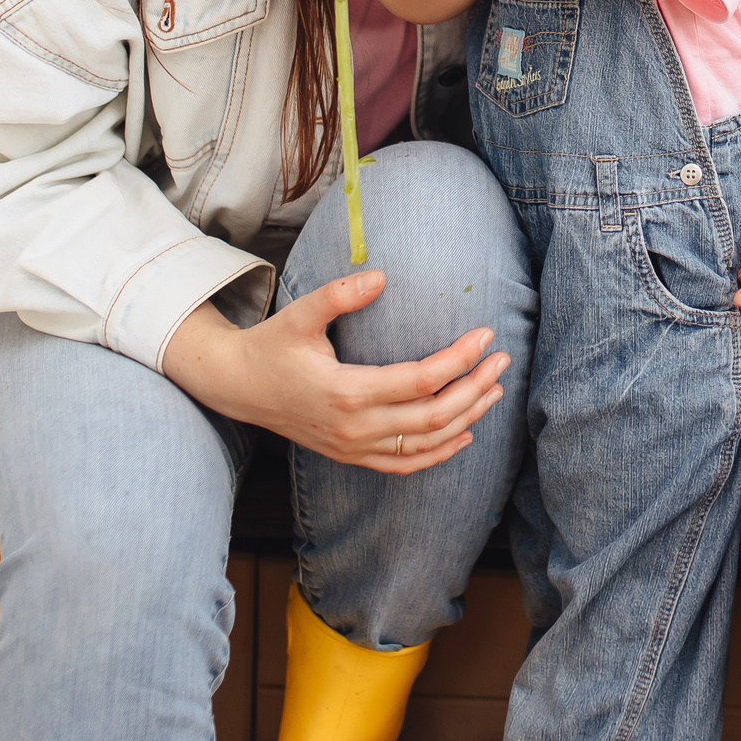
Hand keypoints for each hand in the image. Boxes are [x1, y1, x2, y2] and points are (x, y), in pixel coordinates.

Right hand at [161, 271, 508, 472]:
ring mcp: (354, 447)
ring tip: (494, 389)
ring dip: (467, 419)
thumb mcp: (300, 314)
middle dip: (475, 388)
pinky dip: (439, 454)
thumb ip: (339, 295)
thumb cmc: (272, 345)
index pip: (422, 379)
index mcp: (347, 391)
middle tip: (503, 361)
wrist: (237, 387)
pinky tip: (465, 434)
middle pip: (434, 416)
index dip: (460, 358)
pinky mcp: (351, 455)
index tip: (486, 335)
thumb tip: (381, 276)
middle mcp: (355, 427)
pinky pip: (404, 464)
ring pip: (425, 444)